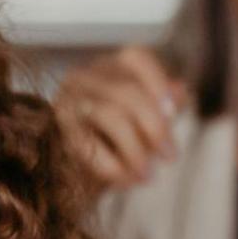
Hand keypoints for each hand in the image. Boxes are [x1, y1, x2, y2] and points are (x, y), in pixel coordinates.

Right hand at [53, 45, 189, 188]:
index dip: (158, 82)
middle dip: (155, 127)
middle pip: (127, 91)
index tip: (173, 112)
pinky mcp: (58, 133)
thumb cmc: (113, 137)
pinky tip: (129, 180)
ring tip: (148, 174)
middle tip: (170, 156)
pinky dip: (114, 167)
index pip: (135, 58)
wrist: (68, 169)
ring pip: (111, 116)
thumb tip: (179, 93)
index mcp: (107, 67)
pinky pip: (90, 148)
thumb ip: (164, 103)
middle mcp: (83, 78)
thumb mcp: (143, 117)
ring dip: (136, 150)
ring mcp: (67, 103)